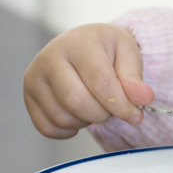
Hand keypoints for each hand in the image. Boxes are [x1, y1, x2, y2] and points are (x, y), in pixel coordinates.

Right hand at [24, 23, 154, 137]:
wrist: (84, 45)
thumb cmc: (108, 50)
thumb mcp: (128, 54)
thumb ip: (135, 78)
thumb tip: (143, 99)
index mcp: (78, 43)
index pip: (100, 83)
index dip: (121, 105)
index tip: (135, 113)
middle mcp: (49, 58)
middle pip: (76, 102)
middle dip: (102, 113)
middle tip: (112, 107)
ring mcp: (34, 78)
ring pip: (62, 117)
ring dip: (86, 121)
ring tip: (96, 104)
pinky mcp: (28, 97)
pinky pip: (48, 127)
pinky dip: (69, 129)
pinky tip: (80, 114)